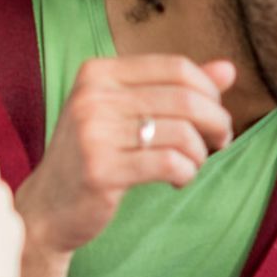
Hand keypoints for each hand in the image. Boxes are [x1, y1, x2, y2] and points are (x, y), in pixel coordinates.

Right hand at [14, 56, 235, 254]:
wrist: (47, 209)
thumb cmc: (95, 155)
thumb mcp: (128, 113)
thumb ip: (176, 89)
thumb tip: (229, 70)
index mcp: (98, 72)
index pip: (176, 67)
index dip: (209, 91)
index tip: (215, 115)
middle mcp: (93, 96)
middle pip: (185, 98)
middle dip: (216, 122)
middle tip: (220, 142)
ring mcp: (93, 133)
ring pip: (182, 133)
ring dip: (200, 154)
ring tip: (191, 165)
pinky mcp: (100, 170)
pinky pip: (170, 163)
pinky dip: (186, 173)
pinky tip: (178, 180)